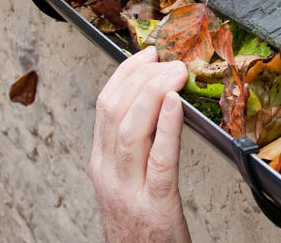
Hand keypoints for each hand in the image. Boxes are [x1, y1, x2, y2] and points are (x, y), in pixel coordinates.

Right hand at [89, 46, 191, 242]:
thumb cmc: (140, 224)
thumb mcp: (128, 181)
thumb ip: (137, 147)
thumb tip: (159, 105)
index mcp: (103, 164)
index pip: (105, 106)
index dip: (126, 74)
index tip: (147, 55)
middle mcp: (109, 173)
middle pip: (114, 111)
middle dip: (140, 76)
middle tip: (166, 60)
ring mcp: (129, 190)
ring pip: (131, 130)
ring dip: (154, 93)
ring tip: (175, 72)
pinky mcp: (155, 207)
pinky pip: (160, 161)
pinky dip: (168, 128)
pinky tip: (177, 105)